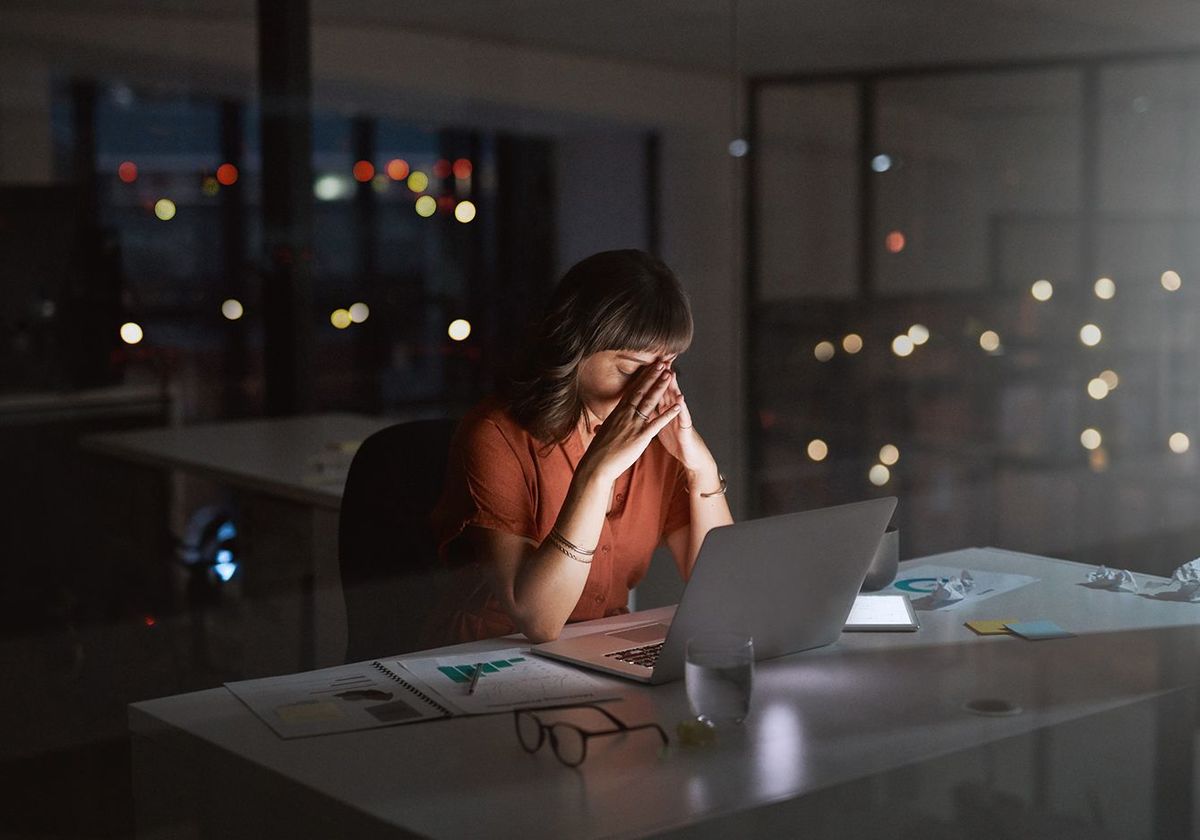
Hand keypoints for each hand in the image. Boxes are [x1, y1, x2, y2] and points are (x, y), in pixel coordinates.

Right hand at [580, 363, 681, 483]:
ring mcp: (633, 424)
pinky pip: (657, 423)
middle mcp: (625, 414)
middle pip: (641, 391)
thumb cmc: (598, 452)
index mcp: (617, 413)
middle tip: (663, 363)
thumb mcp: (601, 435)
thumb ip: (604, 429)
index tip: (650, 367)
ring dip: (661, 387)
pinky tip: (678, 405)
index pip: (632, 391)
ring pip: (650, 402)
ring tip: (670, 375)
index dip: (642, 378)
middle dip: (653, 376)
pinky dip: (668, 413)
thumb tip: (598, 428)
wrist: (596, 465)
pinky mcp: (641, 436)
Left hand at [654, 370, 718, 479]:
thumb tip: (639, 404)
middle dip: (661, 376)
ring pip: (676, 400)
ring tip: (671, 373)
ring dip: (674, 387)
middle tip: (658, 360)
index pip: (655, 391)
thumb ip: (652, 413)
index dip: (650, 379)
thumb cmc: (675, 440)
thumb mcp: (660, 425)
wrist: (690, 455)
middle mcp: (673, 411)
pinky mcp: (686, 428)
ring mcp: (680, 418)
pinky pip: (684, 417)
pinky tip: (681, 399)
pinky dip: (682, 408)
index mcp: (663, 410)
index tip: (644, 365)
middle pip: (666, 391)